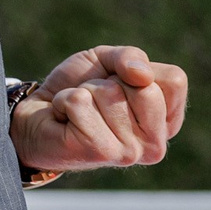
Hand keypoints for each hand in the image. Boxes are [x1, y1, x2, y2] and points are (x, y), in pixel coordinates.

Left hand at [12, 45, 188, 172]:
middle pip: (144, 88)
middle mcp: (155, 144)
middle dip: (109, 82)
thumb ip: (130, 57)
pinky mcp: (99, 152)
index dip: (137, 70)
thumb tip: (141, 75)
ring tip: (79, 111)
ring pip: (108, 93)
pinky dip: (66, 100)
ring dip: (84, 92)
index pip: (174, 80)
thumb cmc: (79, 88)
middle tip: (95, 100)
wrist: (36, 114)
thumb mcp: (107, 60)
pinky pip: (80, 102)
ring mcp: (130, 152)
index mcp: (166, 123)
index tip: (117, 83)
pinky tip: (65, 119)